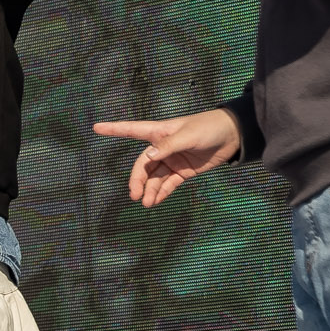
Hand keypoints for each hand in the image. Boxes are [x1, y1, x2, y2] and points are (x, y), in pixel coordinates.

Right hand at [92, 109, 243, 207]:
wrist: (234, 136)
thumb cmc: (209, 128)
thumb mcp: (188, 135)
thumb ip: (168, 146)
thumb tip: (148, 157)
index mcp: (159, 132)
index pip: (131, 130)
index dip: (113, 129)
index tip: (95, 127)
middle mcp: (162, 147)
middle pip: (143, 165)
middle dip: (137, 180)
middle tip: (134, 195)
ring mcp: (172, 160)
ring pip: (154, 177)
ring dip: (149, 190)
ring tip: (146, 203)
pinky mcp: (183, 171)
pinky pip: (168, 184)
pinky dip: (161, 192)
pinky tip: (155, 201)